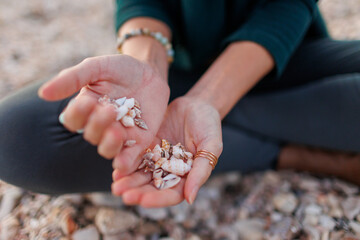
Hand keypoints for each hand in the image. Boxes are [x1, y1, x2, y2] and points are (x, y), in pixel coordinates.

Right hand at [38, 55, 169, 174]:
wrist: (150, 72)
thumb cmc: (120, 69)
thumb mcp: (97, 67)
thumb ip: (72, 78)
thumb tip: (42, 93)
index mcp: (86, 109)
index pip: (73, 120)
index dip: (77, 115)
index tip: (87, 101)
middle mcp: (101, 125)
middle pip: (91, 135)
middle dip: (98, 125)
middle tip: (110, 110)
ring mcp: (120, 134)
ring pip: (107, 149)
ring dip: (109, 144)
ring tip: (117, 131)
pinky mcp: (140, 140)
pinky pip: (130, 157)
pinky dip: (125, 163)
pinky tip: (122, 165)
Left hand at [112, 96, 222, 206]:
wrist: (196, 104)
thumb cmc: (209, 124)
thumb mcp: (211, 145)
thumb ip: (201, 170)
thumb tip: (191, 199)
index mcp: (187, 176)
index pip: (172, 194)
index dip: (157, 198)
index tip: (142, 200)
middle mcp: (170, 171)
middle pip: (152, 187)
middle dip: (137, 191)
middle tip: (121, 193)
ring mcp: (157, 159)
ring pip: (141, 174)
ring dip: (128, 181)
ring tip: (115, 184)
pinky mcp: (147, 146)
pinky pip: (135, 156)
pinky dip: (126, 163)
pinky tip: (116, 166)